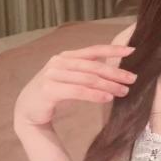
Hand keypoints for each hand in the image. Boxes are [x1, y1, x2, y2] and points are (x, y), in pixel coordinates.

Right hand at [13, 44, 136, 128]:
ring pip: (88, 79)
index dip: (113, 49)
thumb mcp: (71, 76)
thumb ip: (87, 70)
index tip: (132, 51)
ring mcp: (53, 75)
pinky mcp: (49, 89)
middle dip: (116, 72)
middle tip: (132, 79)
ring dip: (109, 85)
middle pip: (94, 66)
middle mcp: (59, 62)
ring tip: (124, 91)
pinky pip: (78, 91)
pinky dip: (95, 94)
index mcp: (66, 56)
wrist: (27, 110)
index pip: (94, 50)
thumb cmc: (54, 92)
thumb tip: (116, 70)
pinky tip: (108, 98)